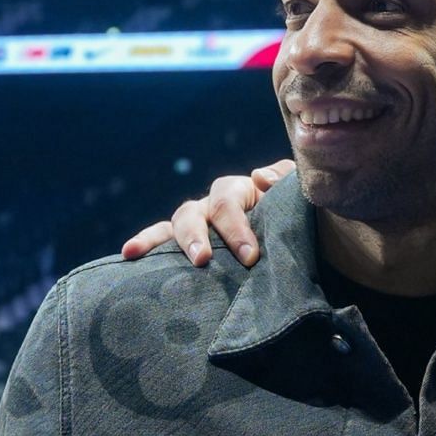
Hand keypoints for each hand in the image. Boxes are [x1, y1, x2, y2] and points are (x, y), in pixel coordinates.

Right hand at [119, 160, 292, 267]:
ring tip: (138, 254)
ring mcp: (201, 225)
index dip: (235, 228)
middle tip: (202, 259)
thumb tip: (259, 176)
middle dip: (195, 236)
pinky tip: (127, 255)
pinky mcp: (192, 245)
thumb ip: (286, 182)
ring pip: (174, 224)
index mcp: (242, 190)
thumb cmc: (303, 221)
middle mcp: (214, 206)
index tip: (249, 256)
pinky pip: (163, 241)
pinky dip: (145, 244)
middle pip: (193, 212)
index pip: (228, 202)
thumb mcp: (301, 200)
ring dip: (158, 239)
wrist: (307, 245)